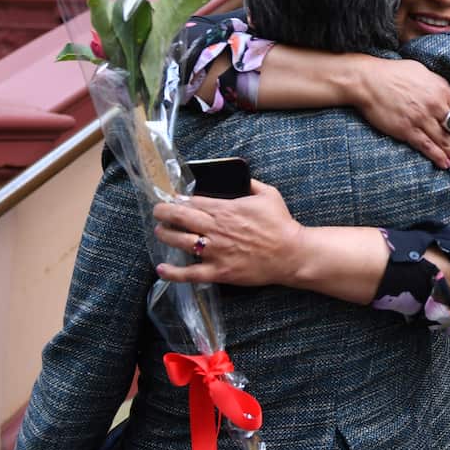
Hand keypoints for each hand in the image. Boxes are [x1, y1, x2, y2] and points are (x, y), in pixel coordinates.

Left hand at [153, 180, 305, 285]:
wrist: (291, 253)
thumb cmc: (281, 223)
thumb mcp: (269, 194)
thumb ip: (251, 183)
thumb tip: (240, 175)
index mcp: (226, 209)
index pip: (192, 202)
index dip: (178, 199)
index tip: (171, 198)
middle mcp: (216, 229)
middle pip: (181, 218)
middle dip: (164, 212)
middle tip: (157, 211)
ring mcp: (216, 252)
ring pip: (180, 242)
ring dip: (166, 236)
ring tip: (160, 232)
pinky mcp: (219, 272)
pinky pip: (190, 274)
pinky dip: (173, 273)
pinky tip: (162, 270)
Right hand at [356, 59, 449, 168]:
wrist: (368, 80)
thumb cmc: (393, 74)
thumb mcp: (423, 72)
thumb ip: (439, 86)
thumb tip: (449, 99)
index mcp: (441, 89)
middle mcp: (435, 105)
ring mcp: (421, 118)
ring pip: (444, 141)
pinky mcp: (407, 129)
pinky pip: (427, 146)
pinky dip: (438, 156)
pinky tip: (444, 163)